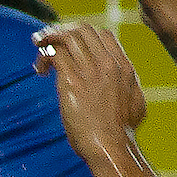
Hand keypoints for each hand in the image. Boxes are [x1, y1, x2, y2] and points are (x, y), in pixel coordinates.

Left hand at [32, 23, 147, 158]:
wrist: (111, 147)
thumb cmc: (121, 133)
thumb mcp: (136, 103)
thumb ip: (130, 88)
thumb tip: (126, 86)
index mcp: (123, 67)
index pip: (102, 34)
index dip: (83, 37)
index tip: (71, 49)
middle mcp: (107, 63)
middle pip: (82, 30)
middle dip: (63, 33)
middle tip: (50, 46)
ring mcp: (89, 70)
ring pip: (66, 37)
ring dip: (49, 42)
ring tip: (41, 55)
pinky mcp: (71, 81)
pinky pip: (53, 53)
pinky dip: (43, 55)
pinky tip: (40, 70)